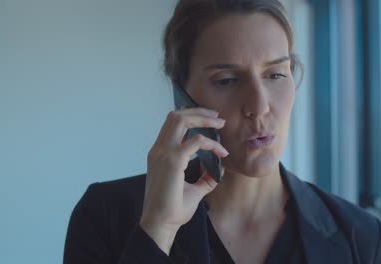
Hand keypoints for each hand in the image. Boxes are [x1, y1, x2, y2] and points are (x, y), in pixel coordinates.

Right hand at [140, 107, 227, 253]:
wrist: (161, 224)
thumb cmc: (173, 209)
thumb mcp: (194, 190)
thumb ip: (205, 178)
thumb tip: (219, 170)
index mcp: (159, 154)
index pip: (172, 124)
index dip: (192, 118)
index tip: (212, 124)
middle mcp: (159, 150)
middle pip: (176, 116)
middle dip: (198, 112)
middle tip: (217, 117)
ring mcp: (163, 153)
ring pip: (181, 120)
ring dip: (203, 119)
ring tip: (220, 123)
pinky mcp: (173, 161)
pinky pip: (196, 141)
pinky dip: (211, 144)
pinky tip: (221, 153)